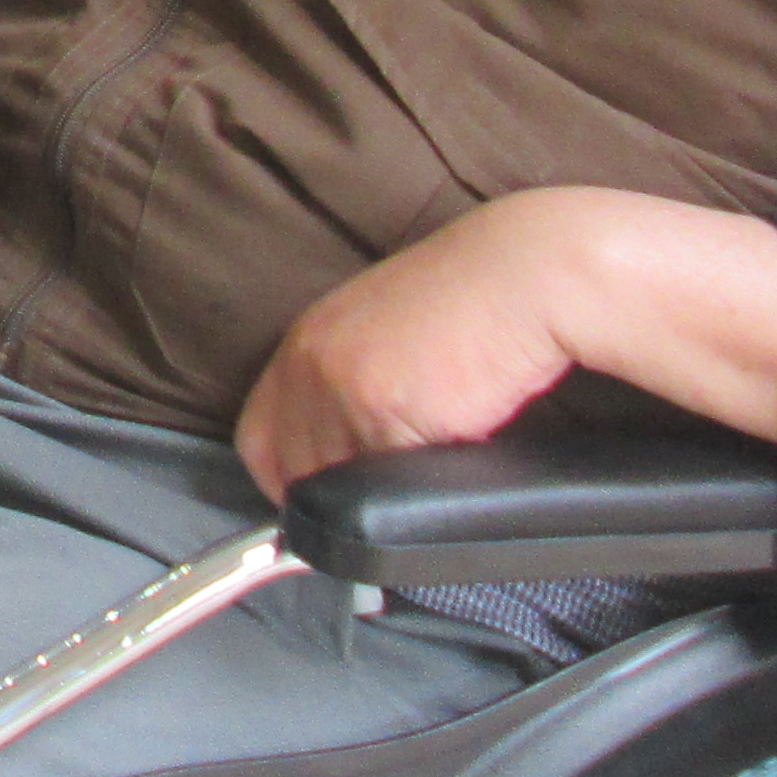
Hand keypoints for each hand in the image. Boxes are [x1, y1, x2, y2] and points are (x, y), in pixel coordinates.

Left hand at [232, 196, 588, 501]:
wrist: (520, 276)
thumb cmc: (470, 302)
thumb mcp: (382, 334)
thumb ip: (347, 387)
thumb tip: (342, 455)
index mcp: (304, 341)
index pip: (256, 441)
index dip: (287, 479)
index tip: (319, 500)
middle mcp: (309, 362)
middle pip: (297, 472)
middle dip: (338, 494)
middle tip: (391, 486)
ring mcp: (341, 387)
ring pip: (342, 485)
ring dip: (381, 491)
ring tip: (430, 453)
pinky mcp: (383, 411)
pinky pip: (389, 482)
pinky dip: (418, 485)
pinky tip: (451, 449)